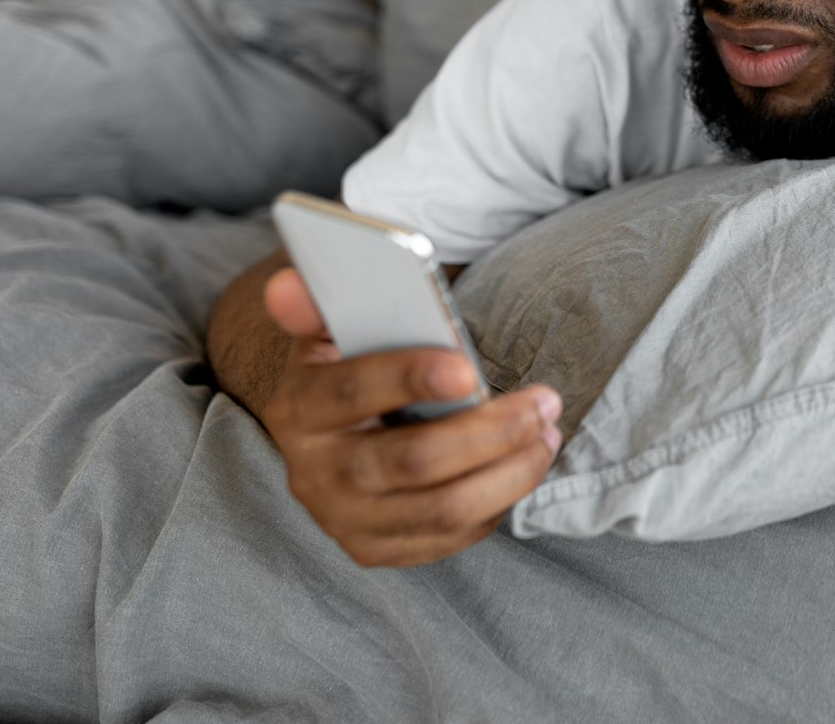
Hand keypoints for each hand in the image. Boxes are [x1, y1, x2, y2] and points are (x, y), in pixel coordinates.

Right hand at [256, 267, 561, 566]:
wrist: (331, 434)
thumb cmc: (349, 367)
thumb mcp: (331, 328)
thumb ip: (318, 302)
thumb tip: (286, 284)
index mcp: (298, 408)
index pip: (350, 393)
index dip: (409, 379)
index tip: (468, 368)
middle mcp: (314, 473)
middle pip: (411, 461)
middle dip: (490, 432)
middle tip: (544, 402)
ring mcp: (344, 520)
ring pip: (442, 509)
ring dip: (510, 472)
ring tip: (548, 434)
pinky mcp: (376, 549)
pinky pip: (450, 537)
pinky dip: (498, 501)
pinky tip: (525, 464)